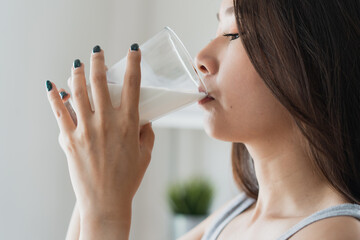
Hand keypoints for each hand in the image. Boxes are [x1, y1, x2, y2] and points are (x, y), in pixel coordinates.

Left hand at [45, 45, 154, 221]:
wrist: (106, 202)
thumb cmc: (128, 179)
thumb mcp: (145, 155)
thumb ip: (146, 134)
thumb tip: (145, 120)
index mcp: (129, 123)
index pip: (132, 84)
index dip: (134, 63)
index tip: (133, 50)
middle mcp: (107, 122)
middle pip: (100, 81)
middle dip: (98, 60)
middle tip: (97, 51)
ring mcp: (86, 129)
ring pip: (77, 91)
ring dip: (76, 72)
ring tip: (77, 64)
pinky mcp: (70, 139)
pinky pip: (59, 113)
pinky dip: (54, 97)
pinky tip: (51, 86)